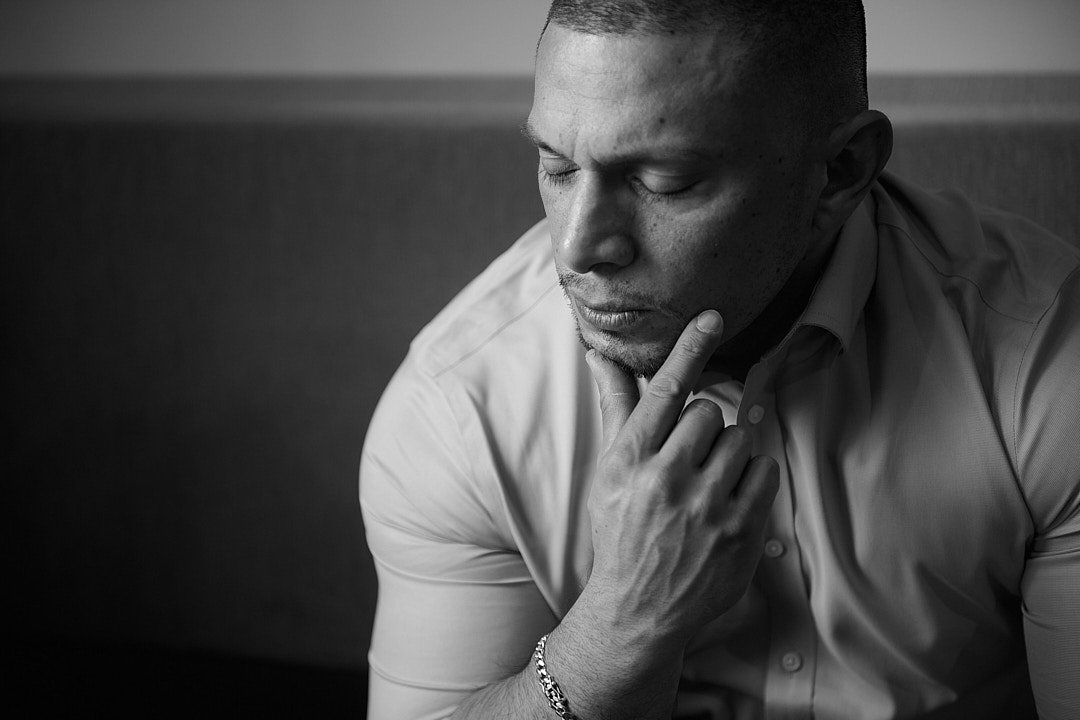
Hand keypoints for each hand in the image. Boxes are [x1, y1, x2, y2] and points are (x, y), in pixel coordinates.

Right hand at [581, 310, 779, 648]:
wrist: (637, 610)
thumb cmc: (620, 530)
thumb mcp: (608, 471)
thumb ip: (615, 409)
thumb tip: (599, 352)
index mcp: (629, 461)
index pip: (665, 391)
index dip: (690, 349)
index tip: (712, 317)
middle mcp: (666, 481)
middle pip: (707, 413)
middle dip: (702, 430)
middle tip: (688, 459)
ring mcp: (707, 509)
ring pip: (739, 440)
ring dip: (728, 454)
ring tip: (708, 484)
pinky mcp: (741, 533)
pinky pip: (765, 473)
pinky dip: (753, 479)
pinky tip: (730, 500)